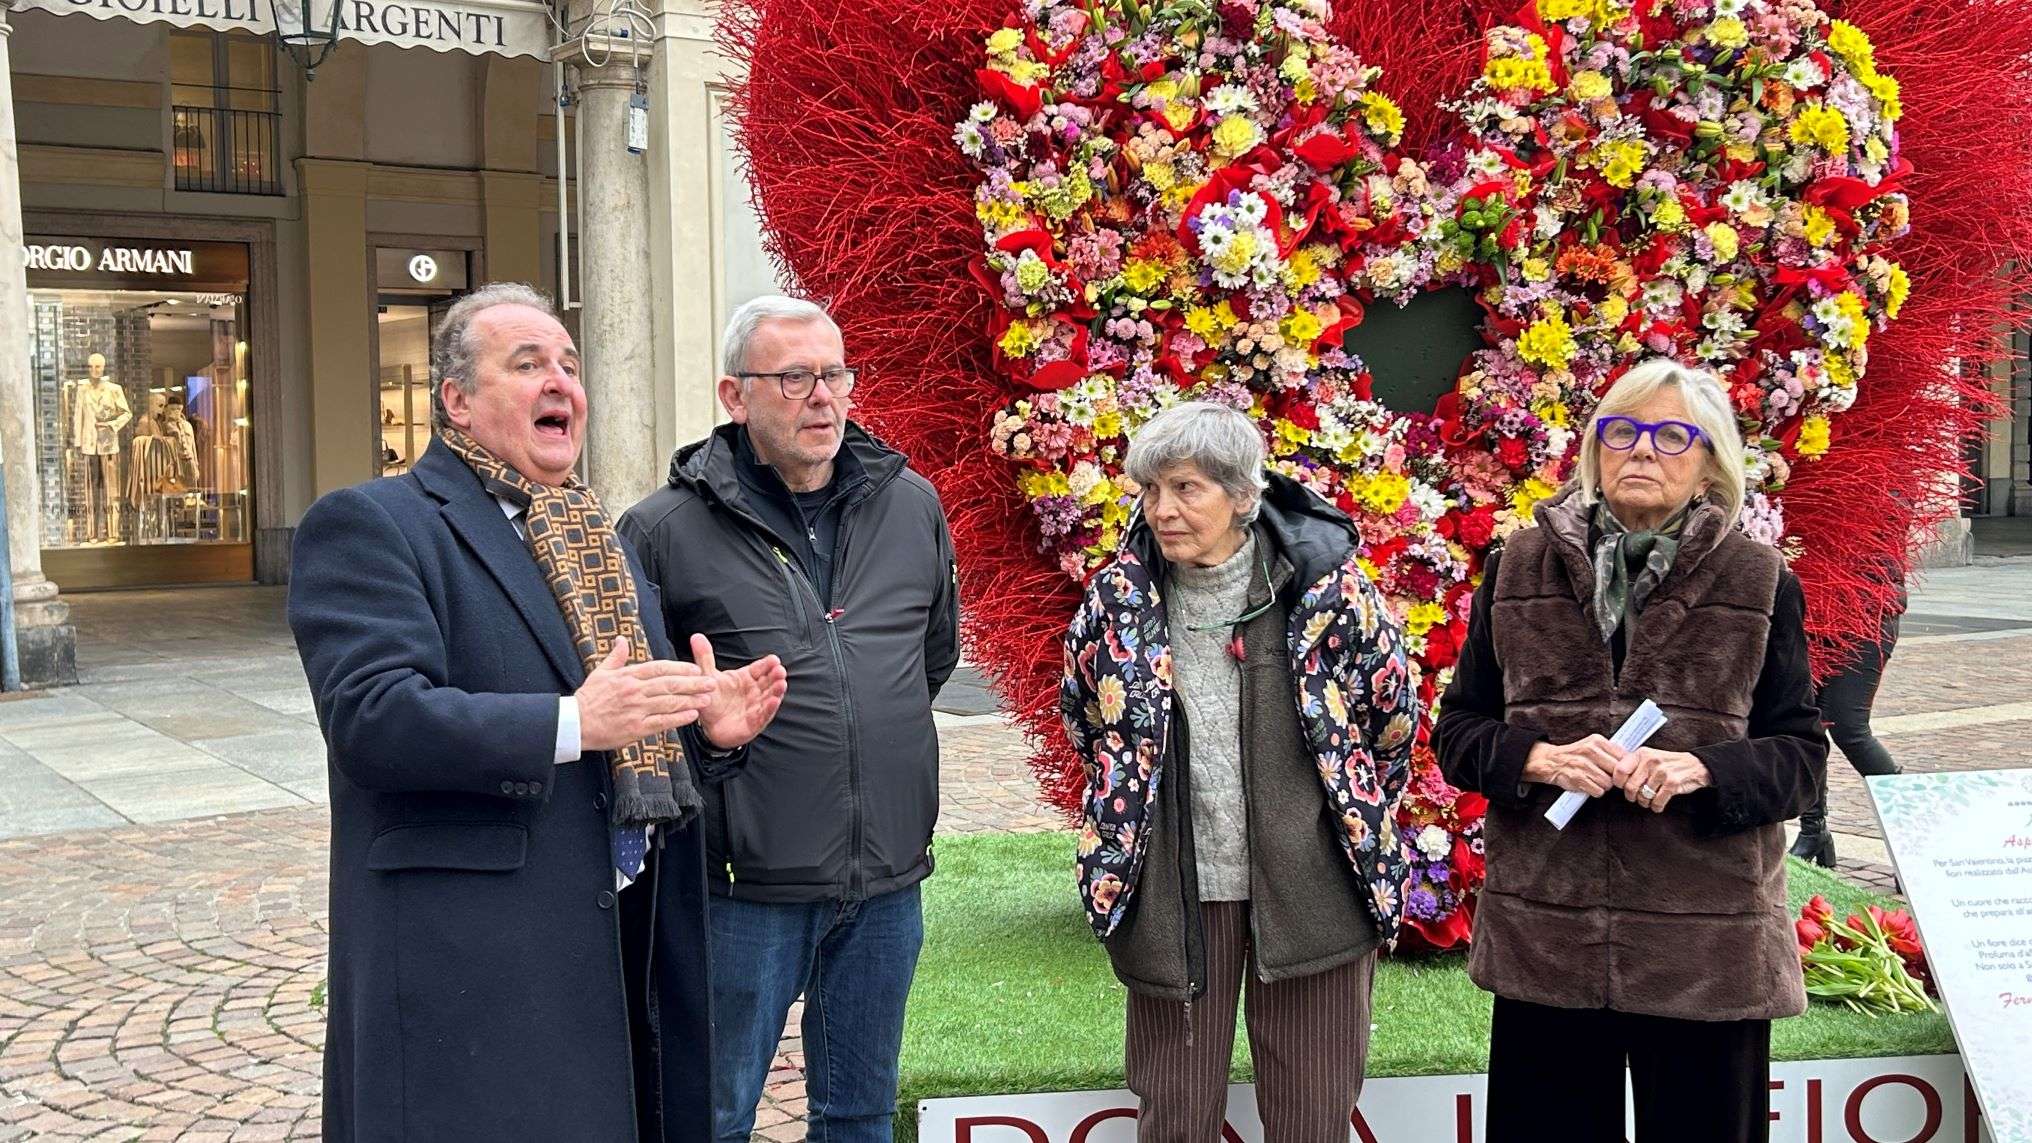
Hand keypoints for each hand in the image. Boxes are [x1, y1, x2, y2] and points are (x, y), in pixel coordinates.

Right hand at [576, 637, 715, 751]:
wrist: (574, 723)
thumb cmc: (588, 698)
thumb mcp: (600, 672)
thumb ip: (616, 657)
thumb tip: (622, 640)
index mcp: (628, 676)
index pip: (659, 668)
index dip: (680, 668)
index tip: (695, 668)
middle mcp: (635, 691)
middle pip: (669, 685)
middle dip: (693, 683)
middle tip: (712, 682)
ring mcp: (636, 710)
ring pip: (669, 703)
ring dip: (691, 700)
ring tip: (707, 698)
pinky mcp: (636, 728)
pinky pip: (662, 722)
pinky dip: (678, 718)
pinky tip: (692, 715)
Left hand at [691, 634, 788, 749]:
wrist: (708, 726)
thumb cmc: (712, 699)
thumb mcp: (707, 677)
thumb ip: (704, 657)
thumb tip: (696, 637)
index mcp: (746, 678)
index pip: (760, 668)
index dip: (767, 664)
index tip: (774, 659)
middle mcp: (754, 691)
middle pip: (769, 681)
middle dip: (776, 676)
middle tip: (780, 671)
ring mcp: (756, 706)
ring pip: (770, 696)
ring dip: (777, 691)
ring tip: (781, 684)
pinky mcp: (754, 722)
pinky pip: (764, 715)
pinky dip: (770, 708)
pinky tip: (774, 701)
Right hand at [1522, 735, 1624, 797]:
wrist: (1551, 761)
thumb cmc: (1576, 755)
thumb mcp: (1592, 745)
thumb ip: (1610, 751)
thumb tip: (1632, 761)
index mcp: (1597, 741)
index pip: (1623, 756)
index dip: (1626, 767)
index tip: (1623, 772)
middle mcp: (1590, 751)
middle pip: (1618, 771)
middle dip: (1616, 778)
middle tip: (1611, 778)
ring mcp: (1583, 765)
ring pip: (1608, 783)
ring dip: (1604, 785)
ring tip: (1596, 780)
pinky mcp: (1578, 779)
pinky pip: (1598, 791)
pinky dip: (1595, 791)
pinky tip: (1589, 785)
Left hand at [1616, 747, 1710, 812]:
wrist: (1694, 765)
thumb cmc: (1667, 764)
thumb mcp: (1649, 757)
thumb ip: (1633, 764)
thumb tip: (1614, 778)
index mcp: (1642, 754)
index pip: (1619, 770)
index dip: (1618, 783)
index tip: (1623, 787)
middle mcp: (1651, 761)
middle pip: (1630, 787)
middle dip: (1632, 796)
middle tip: (1636, 797)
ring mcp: (1662, 772)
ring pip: (1643, 796)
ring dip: (1645, 802)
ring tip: (1648, 799)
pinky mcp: (1672, 783)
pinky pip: (1657, 802)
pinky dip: (1656, 807)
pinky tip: (1658, 804)